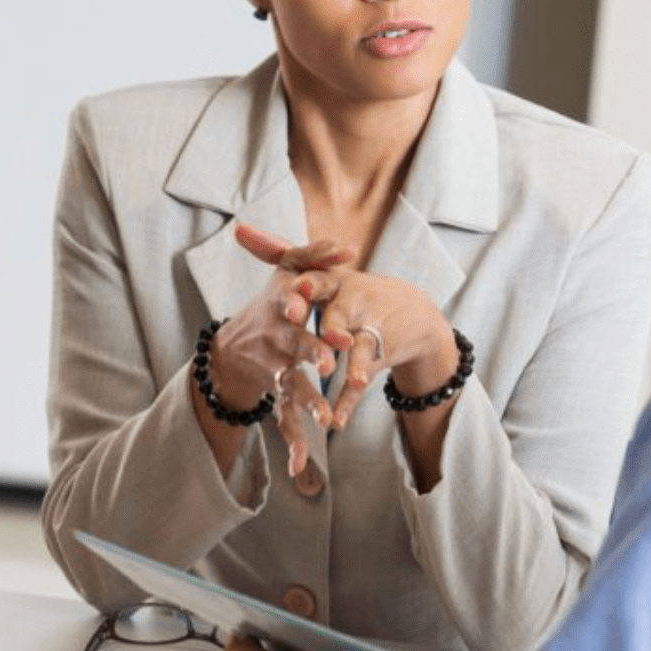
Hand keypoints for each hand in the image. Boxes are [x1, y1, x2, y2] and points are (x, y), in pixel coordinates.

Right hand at [221, 223, 355, 475]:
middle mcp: (276, 341)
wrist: (230, 352)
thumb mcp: (286, 273)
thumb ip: (315, 256)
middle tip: (327, 364)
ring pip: (292, 388)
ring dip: (307, 402)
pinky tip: (301, 467)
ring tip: (325, 417)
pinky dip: (293, 444)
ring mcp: (275, 372)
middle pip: (295, 347)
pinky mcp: (277, 398)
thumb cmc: (270, 305)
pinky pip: (285, 422)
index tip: (304, 307)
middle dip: (310, 354)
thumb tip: (348, 247)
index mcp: (280, 310)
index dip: (296, 304)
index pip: (288, 303)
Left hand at [283, 266, 456, 429]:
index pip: (321, 280)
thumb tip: (238, 230)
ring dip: (355, 364)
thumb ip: (278, 252)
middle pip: (341, 315)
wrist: (412, 313)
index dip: (309, 286)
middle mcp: (355, 305)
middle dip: (334, 325)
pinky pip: (360, 381)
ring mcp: (370, 333)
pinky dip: (349, 402)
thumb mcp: (320, 268)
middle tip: (328, 335)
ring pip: (360, 350)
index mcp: (336, 282)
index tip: (297, 288)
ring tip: (352, 379)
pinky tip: (338, 420)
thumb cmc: (350, 290)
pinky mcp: (378, 359)